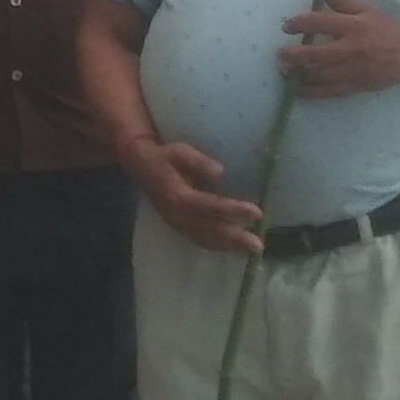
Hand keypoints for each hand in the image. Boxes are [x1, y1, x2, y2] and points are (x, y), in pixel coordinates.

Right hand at [123, 136, 262, 253]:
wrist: (141, 167)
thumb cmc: (164, 156)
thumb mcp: (180, 151)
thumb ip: (198, 162)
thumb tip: (220, 172)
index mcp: (178, 196)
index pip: (209, 206)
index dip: (232, 210)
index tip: (256, 212)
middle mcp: (177, 215)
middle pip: (210, 229)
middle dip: (235, 237)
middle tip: (258, 244)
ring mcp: (177, 224)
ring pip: (206, 239)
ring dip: (229, 246)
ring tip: (251, 248)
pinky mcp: (179, 227)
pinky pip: (200, 240)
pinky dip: (218, 246)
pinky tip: (234, 247)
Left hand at [276, 0, 399, 97]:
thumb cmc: (385, 29)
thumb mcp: (364, 8)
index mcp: (352, 26)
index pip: (320, 22)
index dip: (299, 23)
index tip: (286, 26)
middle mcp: (349, 50)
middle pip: (315, 54)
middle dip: (293, 55)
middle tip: (280, 54)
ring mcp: (351, 71)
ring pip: (319, 76)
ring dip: (298, 74)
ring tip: (284, 71)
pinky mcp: (354, 87)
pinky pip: (328, 92)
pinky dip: (311, 92)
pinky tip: (298, 89)